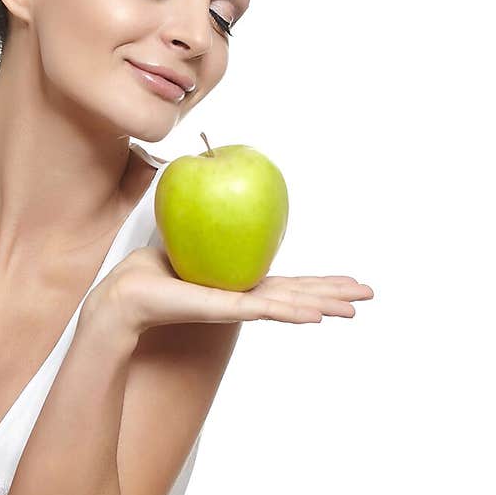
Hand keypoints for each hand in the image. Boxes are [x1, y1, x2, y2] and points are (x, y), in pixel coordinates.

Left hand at [88, 245, 373, 335]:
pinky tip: (315, 315)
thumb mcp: (189, 238)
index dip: (319, 282)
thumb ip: (209, 220)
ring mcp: (236, 306)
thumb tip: (213, 179)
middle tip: (369, 296)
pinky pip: (262, 310)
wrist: (125, 294)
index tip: (349, 282)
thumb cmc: (151, 269)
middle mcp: (244, 297)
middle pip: (299, 296)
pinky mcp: (223, 310)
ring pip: (288, 306)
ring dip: (322, 305)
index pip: (288, 284)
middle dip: (335, 294)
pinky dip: (291, 312)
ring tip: (352, 309)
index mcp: (241, 285)